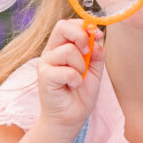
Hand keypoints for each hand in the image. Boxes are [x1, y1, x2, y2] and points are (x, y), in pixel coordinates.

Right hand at [34, 19, 101, 138]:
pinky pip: (66, 70)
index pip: (68, 24)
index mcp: (61, 47)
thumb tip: (97, 36)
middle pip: (62, 26)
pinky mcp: (44, 77)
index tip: (97, 36)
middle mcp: (51, 52)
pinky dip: (76, 79)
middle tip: (87, 53)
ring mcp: (46, 64)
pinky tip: (73, 86)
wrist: (70, 118)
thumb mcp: (94, 70)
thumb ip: (96, 52)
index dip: (83, 26)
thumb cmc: (80, 94)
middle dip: (81, 36)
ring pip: (68, 50)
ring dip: (81, 65)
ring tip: (79, 78)